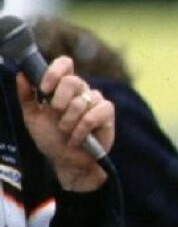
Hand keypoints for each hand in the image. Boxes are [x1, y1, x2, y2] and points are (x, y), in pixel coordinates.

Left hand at [18, 56, 114, 190]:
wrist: (68, 162)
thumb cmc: (52, 140)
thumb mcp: (33, 118)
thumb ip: (27, 97)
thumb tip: (21, 75)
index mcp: (63, 87)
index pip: (65, 64)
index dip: (55, 71)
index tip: (44, 89)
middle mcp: (81, 90)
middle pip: (72, 81)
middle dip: (59, 101)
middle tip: (56, 116)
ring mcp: (96, 101)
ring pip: (81, 101)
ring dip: (69, 121)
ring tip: (66, 132)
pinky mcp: (107, 113)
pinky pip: (92, 115)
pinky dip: (81, 130)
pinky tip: (77, 139)